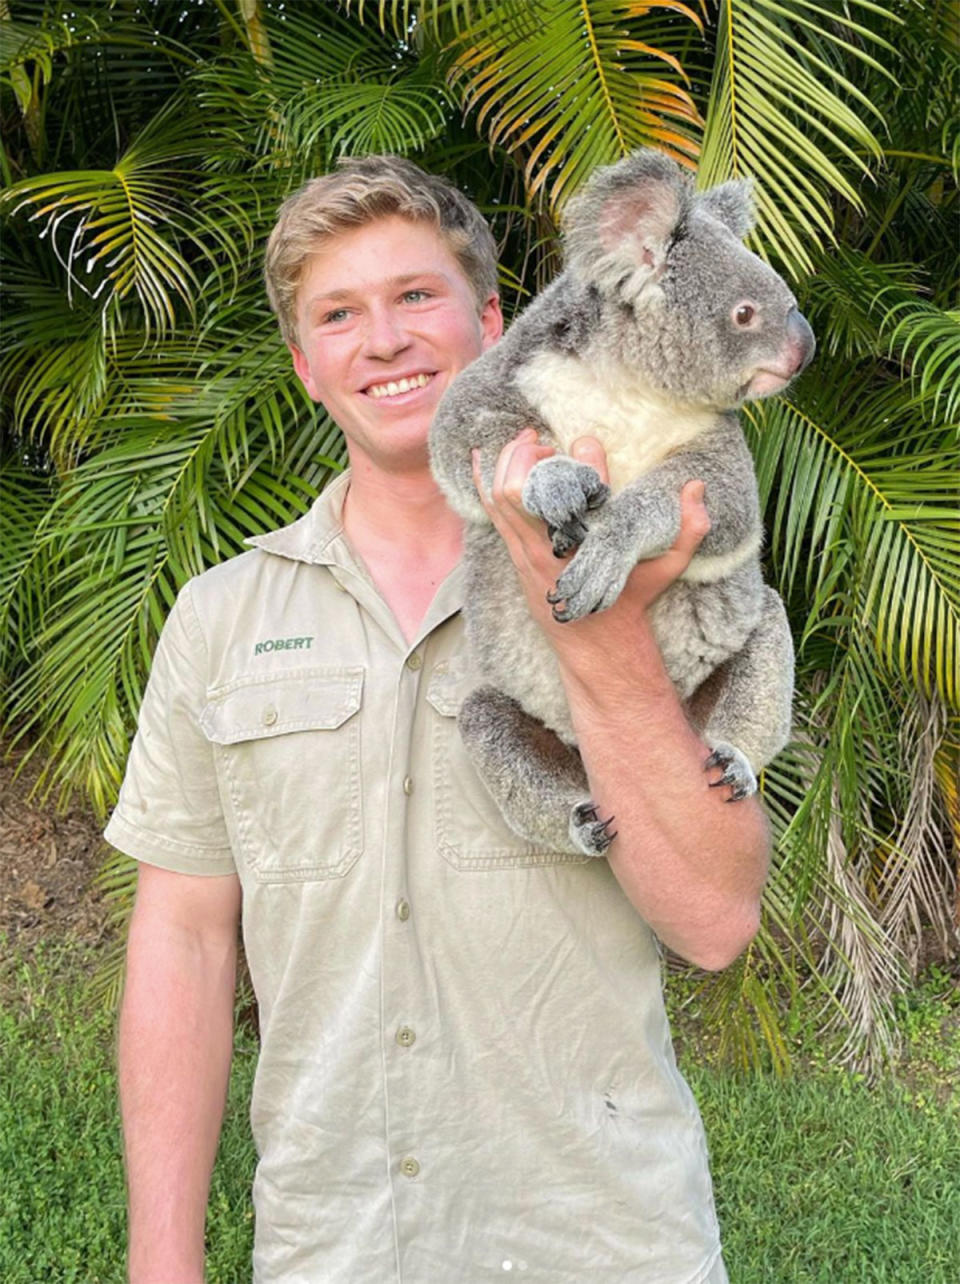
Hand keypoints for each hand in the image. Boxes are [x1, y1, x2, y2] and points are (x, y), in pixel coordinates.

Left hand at [472, 430, 709, 636]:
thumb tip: (696, 487)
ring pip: (500, 500)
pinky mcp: (516, 557)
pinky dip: (485, 481)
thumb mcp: (667, 569)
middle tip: (544, 440)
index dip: (584, 463)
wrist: (596, 643)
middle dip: (526, 457)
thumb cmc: (631, 601)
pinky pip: (492, 513)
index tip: (589, 444)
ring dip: (508, 463)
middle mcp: (552, 551)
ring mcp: (527, 555)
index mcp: (589, 548)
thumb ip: (689, 530)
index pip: (579, 497)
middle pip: (519, 493)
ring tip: (526, 440)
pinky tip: (482, 456)